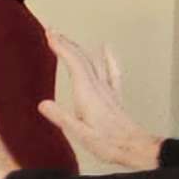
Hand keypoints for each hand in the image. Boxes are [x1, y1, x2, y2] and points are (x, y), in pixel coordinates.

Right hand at [45, 32, 160, 171]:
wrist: (134, 147)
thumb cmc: (109, 143)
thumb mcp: (80, 134)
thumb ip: (61, 117)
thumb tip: (43, 104)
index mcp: (87, 94)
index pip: (73, 63)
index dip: (61, 46)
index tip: (49, 34)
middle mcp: (97, 87)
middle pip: (81, 57)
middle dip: (66, 42)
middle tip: (52, 31)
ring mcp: (107, 90)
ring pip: (92, 61)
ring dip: (79, 48)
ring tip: (67, 39)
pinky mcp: (113, 95)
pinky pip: (111, 70)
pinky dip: (107, 57)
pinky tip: (106, 48)